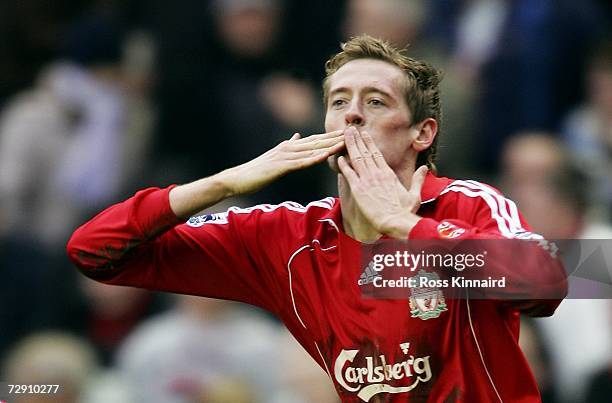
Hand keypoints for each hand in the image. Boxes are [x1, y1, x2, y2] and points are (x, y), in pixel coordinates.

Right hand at [223, 130, 344, 195]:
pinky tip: (325, 156)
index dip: (332, 136)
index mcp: (290, 146)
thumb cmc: (256, 170)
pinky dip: (314, 158)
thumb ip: (288, 145)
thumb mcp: (275, 155)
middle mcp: (289, 147)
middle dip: (335, 137)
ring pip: (312, 150)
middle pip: (317, 141)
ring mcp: (285, 156)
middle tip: (354, 133)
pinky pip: (301, 162)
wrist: (238, 178)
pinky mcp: (280, 166)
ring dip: (329, 146)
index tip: (347, 133)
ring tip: (345, 142)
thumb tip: (297, 135)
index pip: (315, 140)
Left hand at [337, 127, 427, 237]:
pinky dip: (344, 165)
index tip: (364, 134)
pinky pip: (349, 174)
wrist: (394, 221)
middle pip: (365, 152)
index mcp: (389, 174)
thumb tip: (424, 168)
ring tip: (344, 136)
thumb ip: (418, 179)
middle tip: (350, 129)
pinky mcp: (358, 190)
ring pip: (357, 159)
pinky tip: (338, 158)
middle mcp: (377, 174)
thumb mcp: (414, 194)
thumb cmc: (404, 211)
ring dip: (350, 146)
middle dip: (357, 140)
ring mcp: (367, 180)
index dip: (369, 143)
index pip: (377, 154)